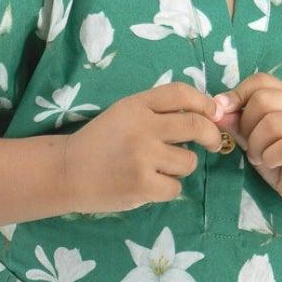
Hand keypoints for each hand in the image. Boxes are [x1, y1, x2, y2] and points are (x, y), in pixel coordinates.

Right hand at [61, 82, 230, 213]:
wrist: (67, 172)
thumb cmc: (100, 143)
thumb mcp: (123, 114)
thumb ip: (157, 111)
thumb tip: (207, 114)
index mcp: (136, 105)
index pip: (181, 93)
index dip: (204, 102)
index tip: (213, 114)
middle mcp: (142, 127)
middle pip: (195, 125)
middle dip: (212, 135)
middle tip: (213, 144)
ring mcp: (143, 157)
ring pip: (188, 161)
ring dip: (181, 166)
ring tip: (160, 168)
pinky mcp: (143, 185)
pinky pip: (176, 187)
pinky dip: (167, 188)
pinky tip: (148, 184)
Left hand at [213, 72, 281, 218]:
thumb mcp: (255, 141)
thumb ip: (238, 124)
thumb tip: (216, 109)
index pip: (260, 80)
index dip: (237, 94)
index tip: (224, 115)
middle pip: (262, 100)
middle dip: (247, 126)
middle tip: (251, 147)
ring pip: (272, 123)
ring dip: (257, 145)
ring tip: (261, 158)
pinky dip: (271, 157)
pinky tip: (274, 163)